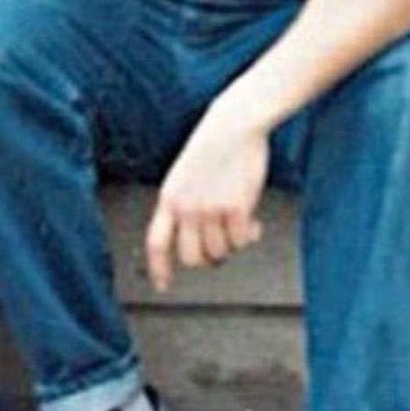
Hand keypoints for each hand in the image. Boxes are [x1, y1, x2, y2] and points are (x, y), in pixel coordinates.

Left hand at [145, 99, 267, 292]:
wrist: (234, 124)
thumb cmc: (212, 146)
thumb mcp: (185, 176)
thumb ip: (185, 205)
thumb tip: (199, 237)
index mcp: (168, 198)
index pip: (156, 243)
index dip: (158, 268)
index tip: (163, 285)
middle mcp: (186, 208)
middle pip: (192, 258)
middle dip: (208, 259)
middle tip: (220, 248)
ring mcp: (210, 210)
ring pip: (220, 252)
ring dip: (231, 244)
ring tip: (238, 225)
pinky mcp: (236, 209)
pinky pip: (242, 241)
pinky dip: (250, 236)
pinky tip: (253, 222)